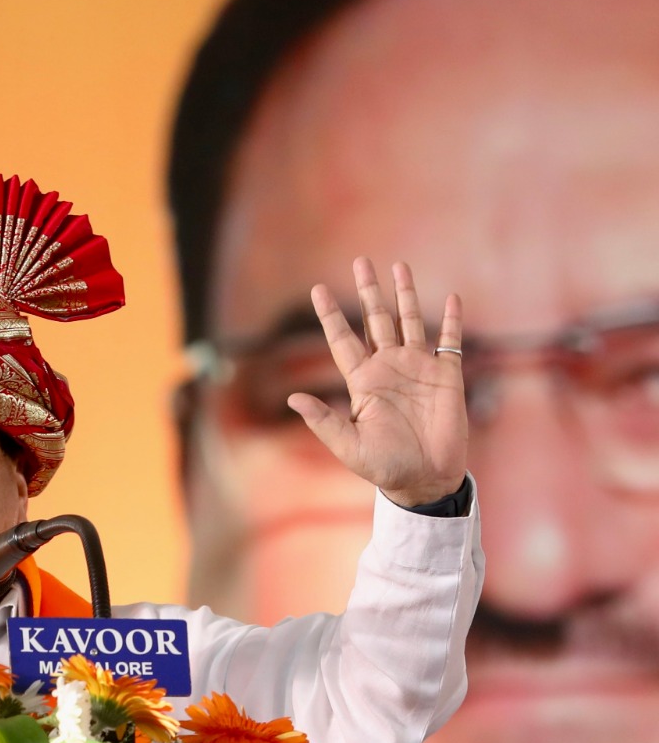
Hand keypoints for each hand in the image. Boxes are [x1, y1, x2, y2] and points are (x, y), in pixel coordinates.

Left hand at [288, 258, 466, 507]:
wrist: (425, 480)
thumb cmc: (384, 467)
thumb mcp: (348, 446)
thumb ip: (323, 420)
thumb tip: (292, 399)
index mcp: (362, 382)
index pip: (342, 340)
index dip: (330, 315)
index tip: (317, 289)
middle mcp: (388, 368)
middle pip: (375, 320)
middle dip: (367, 292)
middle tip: (360, 262)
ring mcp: (417, 369)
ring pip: (409, 322)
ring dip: (405, 294)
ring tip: (398, 266)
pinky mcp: (446, 377)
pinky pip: (449, 342)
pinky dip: (451, 320)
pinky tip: (451, 298)